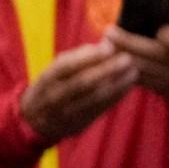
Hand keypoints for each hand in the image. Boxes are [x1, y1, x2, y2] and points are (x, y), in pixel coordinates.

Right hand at [18, 42, 138, 142]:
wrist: (34, 121)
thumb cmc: (50, 87)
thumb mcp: (54, 72)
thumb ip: (76, 59)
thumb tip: (102, 45)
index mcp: (46, 79)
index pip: (66, 65)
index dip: (88, 56)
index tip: (109, 46)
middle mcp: (54, 96)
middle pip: (82, 82)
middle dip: (107, 69)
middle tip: (127, 58)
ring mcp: (67, 111)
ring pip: (94, 97)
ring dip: (117, 84)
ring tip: (134, 72)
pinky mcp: (80, 122)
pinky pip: (101, 108)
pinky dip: (116, 96)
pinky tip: (128, 86)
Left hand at [109, 13, 168, 102]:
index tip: (160, 31)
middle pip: (155, 53)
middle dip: (129, 42)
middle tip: (109, 31)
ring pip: (142, 67)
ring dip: (120, 55)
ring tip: (104, 43)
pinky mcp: (158, 88)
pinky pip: (136, 79)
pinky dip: (120, 69)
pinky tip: (108, 58)